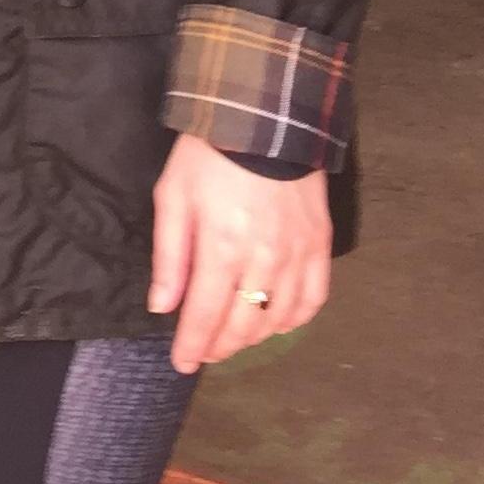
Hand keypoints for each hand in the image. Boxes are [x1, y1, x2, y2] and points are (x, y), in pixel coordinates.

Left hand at [150, 130, 332, 373]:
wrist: (264, 119)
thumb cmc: (208, 156)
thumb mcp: (173, 197)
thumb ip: (169, 257)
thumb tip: (162, 308)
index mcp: (221, 247)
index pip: (205, 314)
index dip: (193, 345)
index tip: (182, 364)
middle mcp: (264, 259)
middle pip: (243, 324)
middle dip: (220, 345)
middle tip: (204, 352)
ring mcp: (298, 255)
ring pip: (278, 319)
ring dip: (254, 337)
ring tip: (233, 338)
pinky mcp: (321, 246)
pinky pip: (313, 299)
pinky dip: (293, 319)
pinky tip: (275, 322)